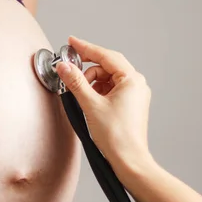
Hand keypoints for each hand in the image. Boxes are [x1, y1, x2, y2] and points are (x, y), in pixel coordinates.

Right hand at [55, 36, 153, 169]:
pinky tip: (88, 101)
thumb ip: (76, 83)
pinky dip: (97, 92)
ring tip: (80, 96)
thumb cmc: (117, 136)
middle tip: (69, 72)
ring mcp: (134, 95)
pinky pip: (110, 90)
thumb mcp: (91, 105)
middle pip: (106, 66)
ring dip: (91, 83)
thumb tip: (64, 67)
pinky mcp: (129, 105)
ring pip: (107, 79)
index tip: (71, 42)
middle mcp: (136, 84)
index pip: (106, 56)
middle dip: (87, 70)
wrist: (128, 160)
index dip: (86, 48)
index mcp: (131, 80)